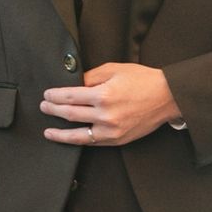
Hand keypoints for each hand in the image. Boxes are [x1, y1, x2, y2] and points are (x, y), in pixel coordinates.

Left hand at [41, 62, 180, 146]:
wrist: (168, 97)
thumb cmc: (144, 80)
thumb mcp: (116, 69)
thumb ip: (92, 76)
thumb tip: (74, 84)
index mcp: (103, 94)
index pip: (69, 96)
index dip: (54, 96)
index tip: (47, 94)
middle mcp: (105, 114)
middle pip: (69, 114)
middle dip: (52, 110)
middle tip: (44, 107)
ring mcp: (111, 130)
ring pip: (77, 135)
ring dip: (59, 133)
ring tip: (48, 131)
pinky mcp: (117, 140)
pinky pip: (92, 142)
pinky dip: (78, 140)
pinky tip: (70, 137)